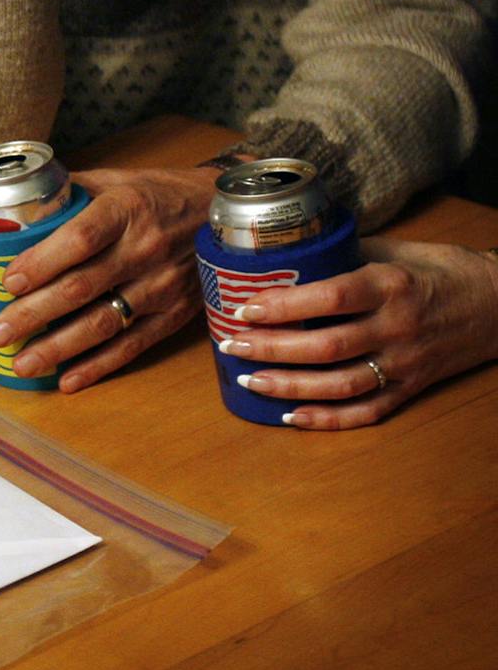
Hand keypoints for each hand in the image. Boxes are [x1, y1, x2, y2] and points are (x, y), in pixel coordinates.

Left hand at [0, 166, 214, 389]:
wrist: (225, 214)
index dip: (42, 263)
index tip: (8, 282)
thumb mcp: (116, 180)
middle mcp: (145, 249)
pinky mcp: (175, 314)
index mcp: (126, 210)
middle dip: (34, 314)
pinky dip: (99, 366)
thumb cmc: (158, 194)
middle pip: (82, 287)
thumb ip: (68, 193)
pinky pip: (133, 345)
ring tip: (22, 364)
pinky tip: (67, 380)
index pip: (80, 239)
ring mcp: (163, 286)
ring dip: (58, 348)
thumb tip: (13, 209)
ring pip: (104, 323)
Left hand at [217, 240, 497, 429]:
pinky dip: (328, 419)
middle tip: (231, 344)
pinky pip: (367, 411)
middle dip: (271, 348)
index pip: (330, 298)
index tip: (245, 308)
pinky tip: (291, 416)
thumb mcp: (394, 250)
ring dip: (289, 386)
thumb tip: (283, 254)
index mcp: (391, 285)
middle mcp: (398, 327)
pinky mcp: (413, 387)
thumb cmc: (439, 270)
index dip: (284, 305)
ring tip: (248, 380)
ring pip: (341, 384)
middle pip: (327, 346)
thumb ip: (343, 255)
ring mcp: (406, 362)